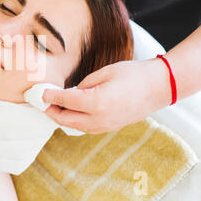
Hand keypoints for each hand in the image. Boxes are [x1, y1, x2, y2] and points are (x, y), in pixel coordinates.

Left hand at [42, 58, 171, 133]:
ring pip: (74, 126)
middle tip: (43, 102)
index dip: (50, 96)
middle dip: (51, 111)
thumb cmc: (133, 74)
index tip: (41, 92)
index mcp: (96, 102)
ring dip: (62, 118)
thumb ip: (84, 85)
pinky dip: (74, 122)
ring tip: (53, 107)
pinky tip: (70, 112)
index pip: (65, 101)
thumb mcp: (105, 72)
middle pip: (65, 119)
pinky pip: (86, 128)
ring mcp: (106, 126)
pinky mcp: (111, 127)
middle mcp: (99, 118)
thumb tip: (70, 93)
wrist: (160, 87)